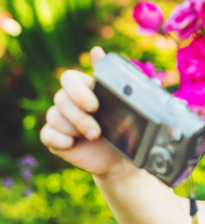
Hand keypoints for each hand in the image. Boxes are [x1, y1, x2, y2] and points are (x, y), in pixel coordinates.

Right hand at [40, 46, 122, 175]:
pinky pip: (47, 134)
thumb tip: (96, 50)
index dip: (78, 91)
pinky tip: (73, 144)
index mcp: (84, 89)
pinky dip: (61, 140)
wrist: (120, 158)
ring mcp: (60, 120)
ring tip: (94, 138)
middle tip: (97, 131)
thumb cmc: (123, 129)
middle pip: (61, 98)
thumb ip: (111, 79)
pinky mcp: (55, 138)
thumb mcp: (124, 105)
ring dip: (75, 129)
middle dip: (80, 116)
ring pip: (54, 116)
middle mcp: (69, 102)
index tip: (95, 106)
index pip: (69, 78)